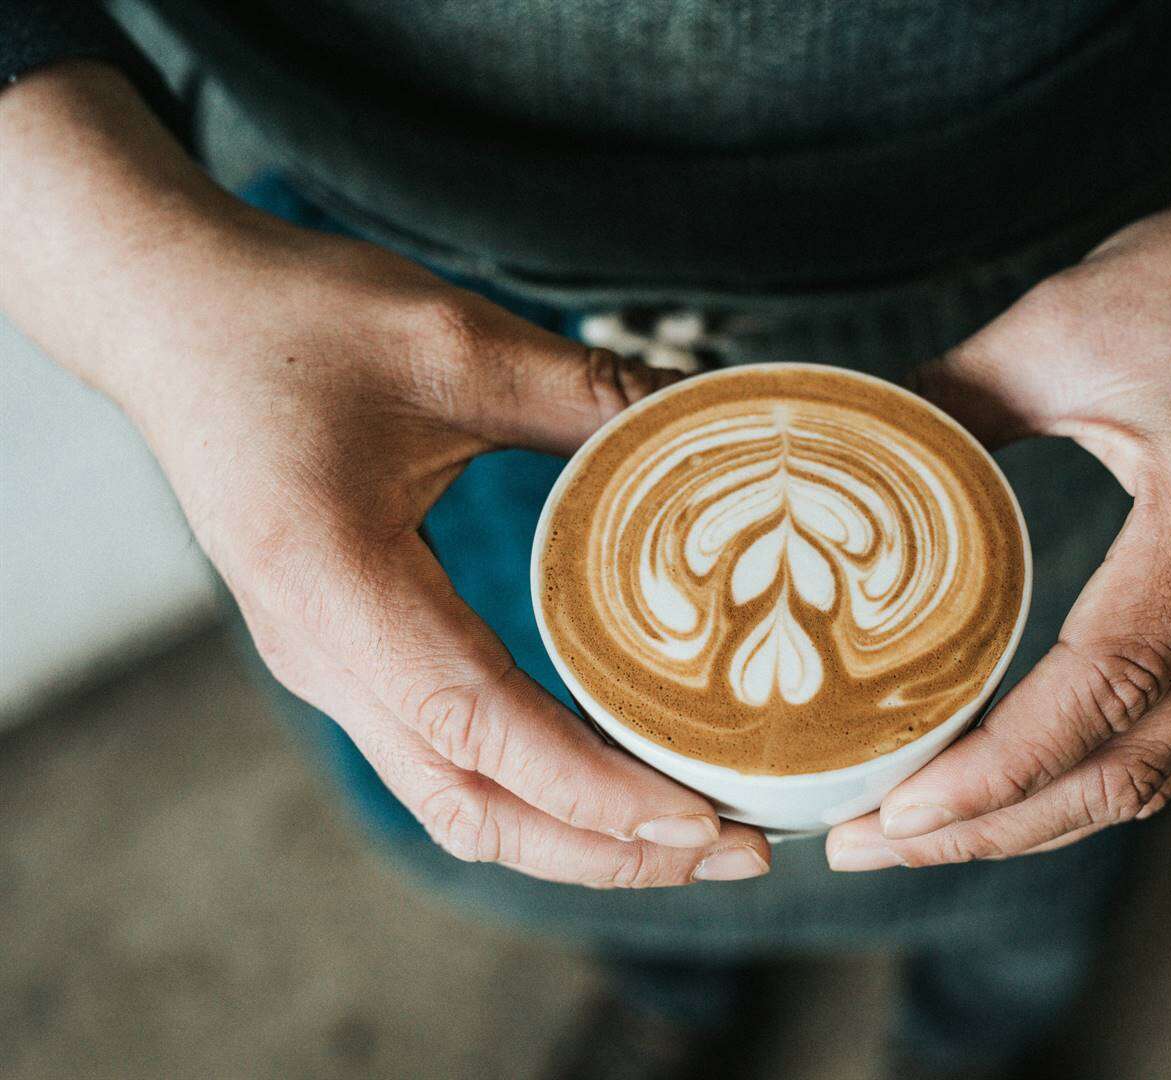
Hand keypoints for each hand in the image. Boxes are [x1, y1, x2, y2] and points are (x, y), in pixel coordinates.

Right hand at [0, 64, 770, 886]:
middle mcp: (321, 655)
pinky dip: (536, 792)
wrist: (167, 313)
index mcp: (336, 586)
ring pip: (456, 801)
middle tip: (738, 851)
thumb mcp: (454, 342)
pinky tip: (613, 775)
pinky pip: (444, 760)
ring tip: (692, 835)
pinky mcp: (343, 654)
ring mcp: (326, 665)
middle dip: (608, 850)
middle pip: (473, 807)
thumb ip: (588, 394)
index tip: (701, 822)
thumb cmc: (292, 319)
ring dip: (575, 836)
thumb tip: (716, 420)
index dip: (595, 792)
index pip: (481, 730)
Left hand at [827, 108, 1170, 869]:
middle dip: (994, 826)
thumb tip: (837, 457)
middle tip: (867, 843)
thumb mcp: (1062, 324)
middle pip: (1130, 765)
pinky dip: (1081, 773)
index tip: (896, 808)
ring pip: (1155, 765)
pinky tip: (1002, 777)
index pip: (1108, 685)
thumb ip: (946, 401)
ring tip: (916, 830)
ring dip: (1035, 815)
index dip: (999, 767)